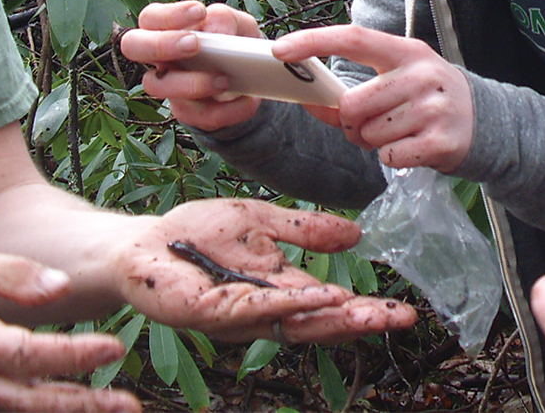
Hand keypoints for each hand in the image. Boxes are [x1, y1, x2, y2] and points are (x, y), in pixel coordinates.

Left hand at [112, 197, 417, 342]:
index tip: (403, 310)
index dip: (364, 309)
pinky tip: (310, 298)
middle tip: (397, 318)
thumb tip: (356, 234)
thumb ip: (305, 231)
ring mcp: (236, 316)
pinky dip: (283, 305)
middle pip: (318, 323)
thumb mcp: (261, 221)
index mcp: (277, 289)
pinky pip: (250, 310)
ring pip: (289, 323)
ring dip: (328, 318)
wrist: (142, 243)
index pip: (328, 303)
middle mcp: (262, 310)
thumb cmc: (196, 234)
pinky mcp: (206, 312)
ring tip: (363, 311)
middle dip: (358, 321)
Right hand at [118, 1, 264, 131]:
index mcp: (168, 28)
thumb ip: (226, 19)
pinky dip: (226, 109)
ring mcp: (169, 86)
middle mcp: (160, 57)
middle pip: (132, 46)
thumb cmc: (234, 41)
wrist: (250, 79)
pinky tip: (247, 100)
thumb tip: (216, 32)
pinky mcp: (187, 111)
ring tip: (224, 79)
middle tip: (193, 45)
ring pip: (156, 87)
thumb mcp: (238, 24)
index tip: (200, 11)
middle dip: (160, 44)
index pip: (151, 17)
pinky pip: (196, 116)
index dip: (169, 15)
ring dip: (192, 83)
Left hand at [276, 25, 472, 172]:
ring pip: (370, 134)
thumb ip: (350, 91)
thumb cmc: (426, 98)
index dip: (314, 42)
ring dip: (374, 141)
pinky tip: (412, 147)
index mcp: (405, 51)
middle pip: (353, 104)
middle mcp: (422, 74)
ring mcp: (434, 107)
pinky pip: (389, 156)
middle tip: (372, 124)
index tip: (280, 49)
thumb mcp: (396, 81)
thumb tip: (308, 99)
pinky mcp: (442, 141)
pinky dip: (392, 158)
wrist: (484, 122)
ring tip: (399, 132)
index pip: (353, 37)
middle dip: (352, 123)